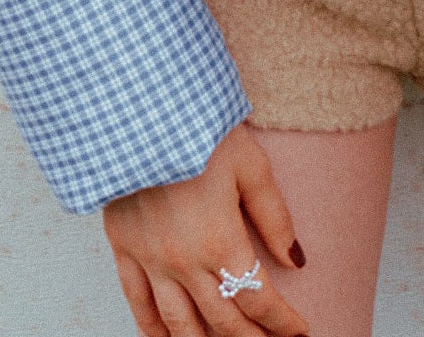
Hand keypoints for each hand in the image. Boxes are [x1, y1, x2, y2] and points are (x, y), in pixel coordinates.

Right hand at [101, 122, 309, 336]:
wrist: (139, 108)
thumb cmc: (199, 128)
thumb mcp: (250, 165)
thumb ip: (274, 216)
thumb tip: (296, 259)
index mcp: (220, 241)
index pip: (258, 299)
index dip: (282, 322)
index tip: (299, 331)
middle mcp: (184, 262)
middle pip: (223, 321)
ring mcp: (150, 260)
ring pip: (179, 325)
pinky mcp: (124, 249)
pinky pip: (137, 304)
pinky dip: (152, 330)